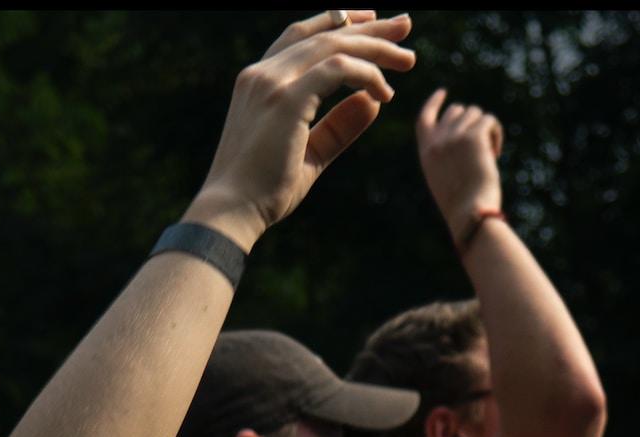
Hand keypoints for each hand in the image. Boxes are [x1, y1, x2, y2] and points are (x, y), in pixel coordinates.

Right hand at [186, 11, 415, 250]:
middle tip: (405, 27)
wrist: (231, 211)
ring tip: (408, 59)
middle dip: (368, 27)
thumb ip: (340, 126)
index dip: (337, 22)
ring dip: (375, 47)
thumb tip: (373, 100)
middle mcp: (262, 74)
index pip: (302, 37)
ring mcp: (272, 82)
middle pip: (323, 33)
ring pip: (334, 45)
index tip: (370, 20)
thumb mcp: (311, 152)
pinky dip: (367, 74)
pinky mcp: (286, 98)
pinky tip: (384, 92)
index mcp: (259, 81)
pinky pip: (338, 68)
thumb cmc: (264, 191)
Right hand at [416, 89, 504, 235]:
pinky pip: (489, 120)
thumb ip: (448, 154)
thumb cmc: (461, 204)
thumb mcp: (445, 177)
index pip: (425, 117)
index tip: (443, 92)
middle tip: (483, 144)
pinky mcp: (474, 136)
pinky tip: (496, 153)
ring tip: (491, 152)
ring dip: (485, 129)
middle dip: (471, 121)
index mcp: (426, 151)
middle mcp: (438, 140)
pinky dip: (496, 133)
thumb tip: (468, 131)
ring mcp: (455, 136)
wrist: (469, 213)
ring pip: (475, 114)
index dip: (434, 102)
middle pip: (457, 111)